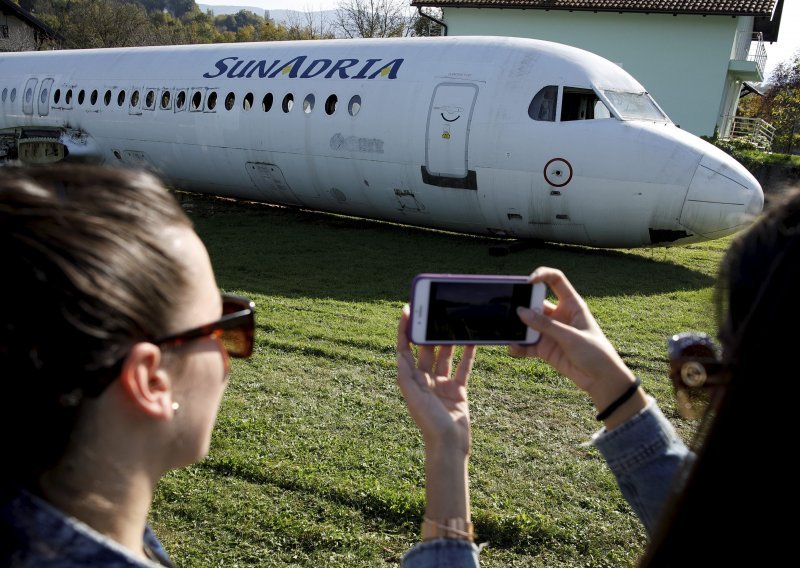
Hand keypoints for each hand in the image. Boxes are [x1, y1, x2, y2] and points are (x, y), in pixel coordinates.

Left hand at [396, 305, 475, 521]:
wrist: (449, 446)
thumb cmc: (428, 423)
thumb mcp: (413, 397)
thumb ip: (406, 374)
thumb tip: (399, 351)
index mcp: (411, 380)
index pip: (406, 349)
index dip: (405, 330)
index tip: (407, 311)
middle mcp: (425, 380)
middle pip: (426, 349)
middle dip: (429, 331)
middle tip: (435, 311)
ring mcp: (442, 384)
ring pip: (446, 355)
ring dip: (449, 340)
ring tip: (455, 321)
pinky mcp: (458, 390)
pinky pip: (463, 368)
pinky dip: (468, 354)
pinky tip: (473, 340)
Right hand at [509, 267, 637, 404]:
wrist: (601, 380)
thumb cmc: (596, 353)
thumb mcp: (571, 336)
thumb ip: (546, 325)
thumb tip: (521, 312)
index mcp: (571, 304)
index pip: (555, 280)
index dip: (542, 275)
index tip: (527, 282)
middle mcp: (559, 315)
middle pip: (535, 303)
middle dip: (522, 305)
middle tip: (511, 311)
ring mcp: (551, 332)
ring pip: (528, 324)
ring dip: (518, 328)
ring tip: (508, 331)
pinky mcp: (545, 348)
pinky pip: (527, 344)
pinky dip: (519, 346)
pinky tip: (513, 349)